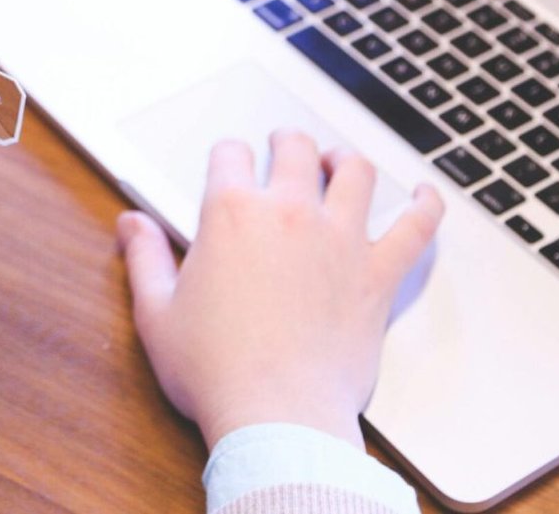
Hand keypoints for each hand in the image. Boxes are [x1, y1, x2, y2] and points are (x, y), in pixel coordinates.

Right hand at [117, 133, 442, 449]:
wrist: (277, 417)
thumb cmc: (214, 371)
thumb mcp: (157, 313)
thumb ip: (145, 258)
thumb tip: (131, 223)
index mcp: (231, 214)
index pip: (230, 155)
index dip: (227, 155)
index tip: (228, 163)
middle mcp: (289, 213)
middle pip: (295, 149)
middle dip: (286, 142)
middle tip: (284, 146)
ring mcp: (340, 240)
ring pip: (355, 173)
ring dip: (346, 160)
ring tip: (339, 161)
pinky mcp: (377, 275)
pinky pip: (415, 228)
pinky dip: (427, 206)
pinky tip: (427, 195)